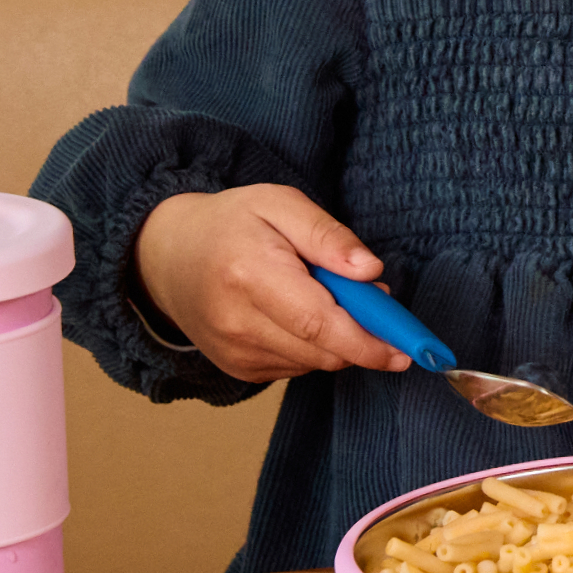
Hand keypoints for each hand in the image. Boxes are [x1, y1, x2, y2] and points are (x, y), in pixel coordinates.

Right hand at [133, 185, 412, 384]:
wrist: (167, 256)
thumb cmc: (231, 223)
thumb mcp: (281, 204)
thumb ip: (328, 235)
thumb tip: (371, 270)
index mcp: (250, 275)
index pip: (320, 323)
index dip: (368, 341)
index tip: (406, 349)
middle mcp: (238, 323)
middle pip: (323, 350)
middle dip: (366, 338)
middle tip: (379, 304)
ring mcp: (234, 352)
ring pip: (315, 362)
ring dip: (340, 340)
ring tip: (326, 295)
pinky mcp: (237, 368)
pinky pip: (297, 367)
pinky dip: (316, 347)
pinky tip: (302, 314)